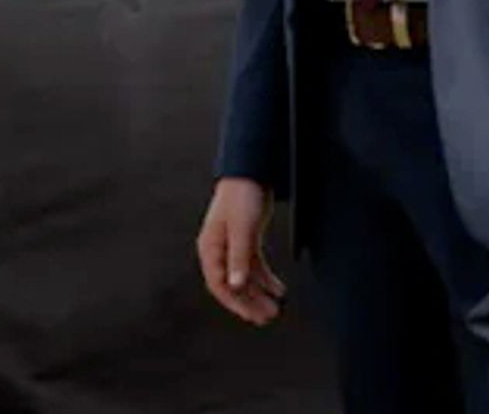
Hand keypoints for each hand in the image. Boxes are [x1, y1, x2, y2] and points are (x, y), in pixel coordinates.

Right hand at [196, 177, 286, 325]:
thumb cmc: (241, 196)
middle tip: (267, 316)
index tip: (252, 316)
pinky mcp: (246, 241)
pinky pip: (254, 267)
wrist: (251, 172)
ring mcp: (233, 246)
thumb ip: (239, 259)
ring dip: (259, 293)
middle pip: (233, 284)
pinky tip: (278, 288)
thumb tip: (236, 285)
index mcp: (211, 248)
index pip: (219, 284)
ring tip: (274, 307)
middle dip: (250, 302)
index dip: (235, 303)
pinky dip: (265, 279)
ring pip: (244, 278)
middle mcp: (220, 249)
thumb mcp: (242, 230)